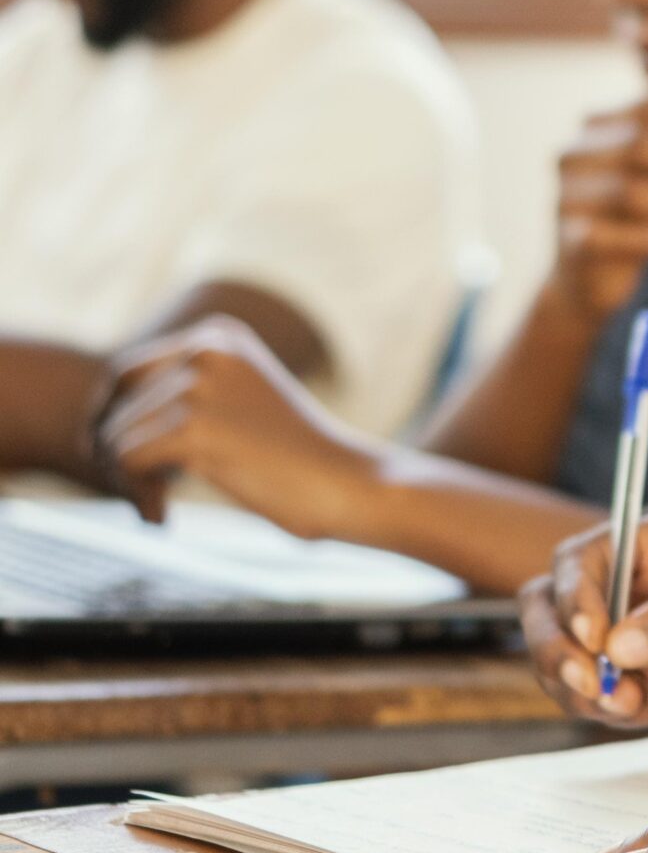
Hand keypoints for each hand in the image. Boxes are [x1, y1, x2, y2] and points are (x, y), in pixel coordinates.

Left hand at [94, 317, 379, 534]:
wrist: (348, 483)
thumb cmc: (297, 457)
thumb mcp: (239, 402)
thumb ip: (183, 396)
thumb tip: (93, 432)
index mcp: (218, 335)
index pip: (127, 373)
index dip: (118, 420)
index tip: (134, 464)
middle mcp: (205, 350)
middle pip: (114, 403)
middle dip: (114, 449)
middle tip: (142, 489)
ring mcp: (199, 388)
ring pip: (115, 437)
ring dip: (129, 480)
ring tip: (162, 507)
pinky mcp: (194, 430)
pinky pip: (127, 465)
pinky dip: (137, 497)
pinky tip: (164, 517)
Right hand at [520, 508, 647, 741]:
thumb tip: (625, 641)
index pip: (586, 558)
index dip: (575, 596)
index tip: (595, 638)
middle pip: (558, 608)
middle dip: (559, 647)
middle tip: (595, 681)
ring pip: (575, 662)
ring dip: (587, 687)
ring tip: (639, 702)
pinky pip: (611, 702)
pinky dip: (619, 713)